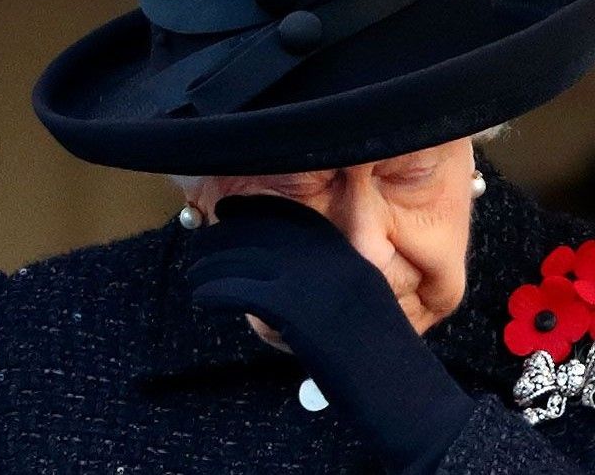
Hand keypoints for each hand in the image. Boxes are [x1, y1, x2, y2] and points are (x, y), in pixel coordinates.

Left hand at [184, 194, 474, 473]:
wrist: (398, 385)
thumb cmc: (380, 356)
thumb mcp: (358, 302)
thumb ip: (327, 281)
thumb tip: (280, 276)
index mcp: (344, 252)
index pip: (291, 217)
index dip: (255, 209)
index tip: (230, 209)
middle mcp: (327, 257)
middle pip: (261, 232)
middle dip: (224, 236)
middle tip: (201, 246)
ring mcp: (310, 280)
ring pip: (243, 258)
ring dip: (210, 266)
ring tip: (195, 278)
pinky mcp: (294, 308)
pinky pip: (239, 289)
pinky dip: (214, 292)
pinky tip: (204, 299)